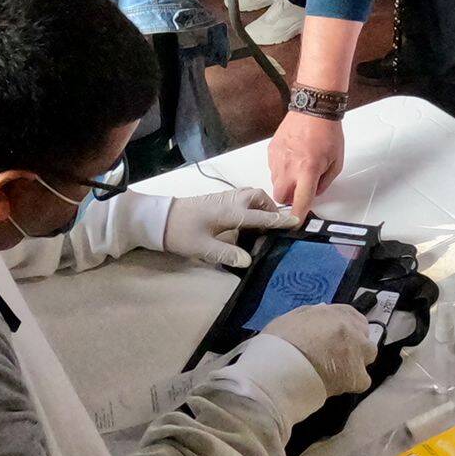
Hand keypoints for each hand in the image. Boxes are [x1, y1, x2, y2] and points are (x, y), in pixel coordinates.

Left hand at [162, 188, 299, 266]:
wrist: (158, 219)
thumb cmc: (180, 233)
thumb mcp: (202, 248)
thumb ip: (227, 254)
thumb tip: (249, 261)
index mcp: (229, 213)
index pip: (260, 217)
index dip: (278, 220)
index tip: (296, 221)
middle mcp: (229, 201)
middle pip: (257, 197)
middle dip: (270, 208)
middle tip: (275, 224)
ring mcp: (222, 198)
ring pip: (249, 194)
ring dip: (260, 204)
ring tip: (263, 222)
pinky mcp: (216, 199)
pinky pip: (241, 196)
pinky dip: (251, 203)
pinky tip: (246, 218)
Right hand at [264, 304, 376, 396]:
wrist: (277, 370)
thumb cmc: (278, 343)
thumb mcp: (291, 318)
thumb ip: (310, 315)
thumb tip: (321, 314)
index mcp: (333, 313)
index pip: (351, 315)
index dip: (347, 326)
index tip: (339, 335)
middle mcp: (349, 329)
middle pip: (363, 333)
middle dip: (354, 342)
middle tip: (337, 353)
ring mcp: (355, 352)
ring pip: (368, 354)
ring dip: (358, 359)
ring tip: (339, 369)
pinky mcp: (355, 376)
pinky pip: (363, 380)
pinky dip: (353, 382)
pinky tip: (339, 384)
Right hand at [268, 111, 343, 220]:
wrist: (313, 109)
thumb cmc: (327, 132)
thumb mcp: (336, 162)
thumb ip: (324, 183)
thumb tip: (314, 193)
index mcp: (307, 171)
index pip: (300, 201)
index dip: (297, 216)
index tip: (295, 224)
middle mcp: (289, 167)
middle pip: (280, 197)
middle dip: (288, 199)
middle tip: (299, 190)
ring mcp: (277, 159)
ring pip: (275, 183)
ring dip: (285, 183)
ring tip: (298, 168)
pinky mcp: (271, 151)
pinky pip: (273, 168)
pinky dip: (281, 169)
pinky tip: (292, 158)